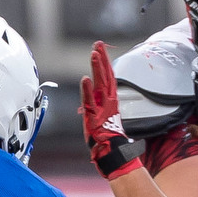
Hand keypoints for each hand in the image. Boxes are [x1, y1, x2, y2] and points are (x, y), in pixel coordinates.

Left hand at [79, 42, 144, 180]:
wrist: (111, 153)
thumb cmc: (106, 136)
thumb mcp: (102, 115)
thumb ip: (100, 103)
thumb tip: (95, 93)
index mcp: (110, 99)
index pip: (108, 76)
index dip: (104, 61)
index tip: (100, 48)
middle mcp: (108, 101)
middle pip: (106, 75)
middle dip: (102, 58)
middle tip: (98, 44)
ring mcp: (102, 108)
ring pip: (100, 84)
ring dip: (98, 68)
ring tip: (94, 53)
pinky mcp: (94, 117)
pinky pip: (90, 102)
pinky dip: (88, 91)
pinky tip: (85, 79)